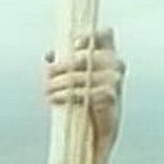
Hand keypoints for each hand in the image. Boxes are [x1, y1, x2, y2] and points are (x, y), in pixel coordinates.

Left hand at [44, 26, 125, 148]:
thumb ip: (64, 61)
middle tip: (48, 73)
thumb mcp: (73, 76)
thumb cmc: (83, 97)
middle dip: (62, 66)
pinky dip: (67, 95)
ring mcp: (115, 80)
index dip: (90, 35)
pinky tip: (54, 98)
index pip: (105, 35)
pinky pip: (87, 93)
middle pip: (85, 56)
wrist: (95, 129)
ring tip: (47, 90)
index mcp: (108, 53)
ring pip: (82, 76)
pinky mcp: (112, 97)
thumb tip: (50, 55)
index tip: (73, 44)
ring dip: (60, 83)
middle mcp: (115, 63)